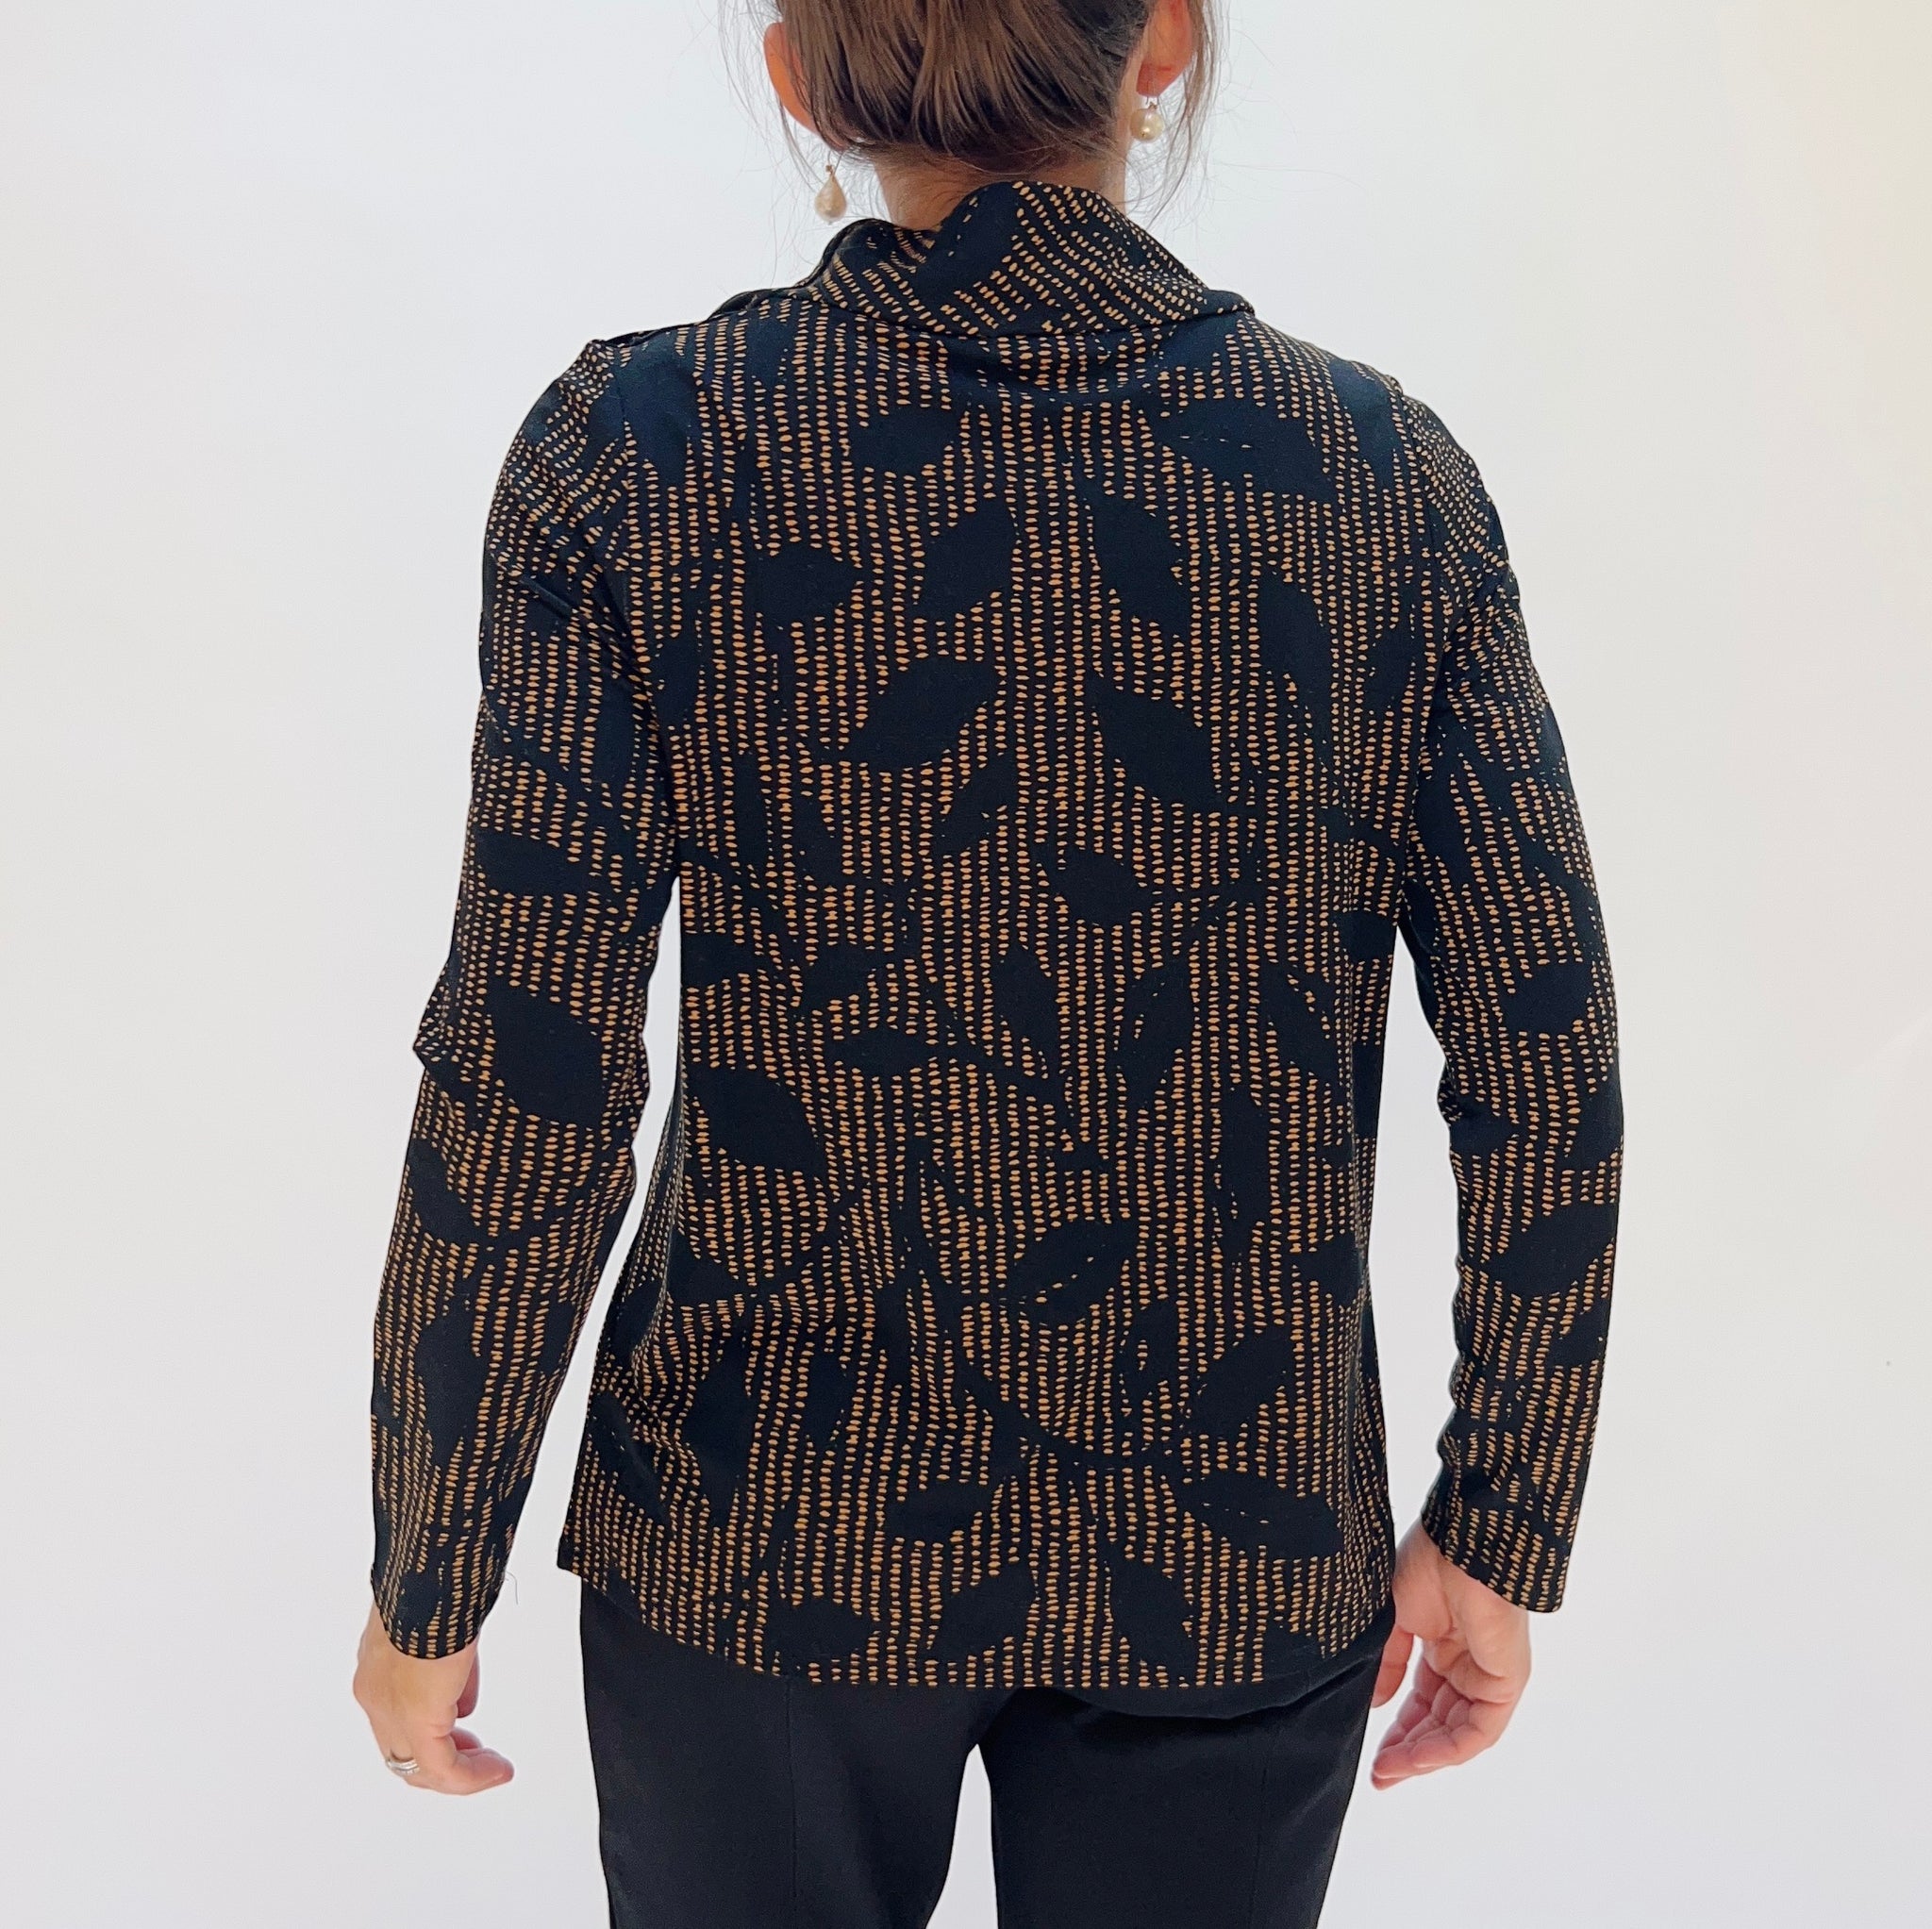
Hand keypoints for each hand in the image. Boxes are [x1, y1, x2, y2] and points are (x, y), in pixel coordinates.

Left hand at [352, 1600, 512, 1794]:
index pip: (397, 1717)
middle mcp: (376, 1695)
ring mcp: (390, 1711)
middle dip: (442, 1758)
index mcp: (378, 1667)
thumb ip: (450, 1669)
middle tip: (476, 1757)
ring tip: (492, 1768)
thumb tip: (464, 1703)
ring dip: (458, 1772)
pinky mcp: (416, 1721)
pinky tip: (497, 1771)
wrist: (428, 1577)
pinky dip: (471, 1776)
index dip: (431, 1729)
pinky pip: (442, 1768)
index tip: (464, 1730)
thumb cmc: (435, 1586)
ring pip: (416, 1767)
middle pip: (401, 1750)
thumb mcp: (445, 1629)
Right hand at [1369, 1519, 1530, 1788]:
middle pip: (1437, 1721)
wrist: (1462, 1543)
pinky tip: (1418, 1758)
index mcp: (1442, 1643)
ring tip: (1390, 1771)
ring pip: (1457, 1731)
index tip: (1372, 1754)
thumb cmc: (1426, 1564)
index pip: (1420, 1699)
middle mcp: (1467, 1662)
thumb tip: (1376, 1706)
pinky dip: (1449, 1747)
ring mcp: (1488, 1673)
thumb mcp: (1394, 1619)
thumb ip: (1387, 1664)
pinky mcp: (1506, 1681)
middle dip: (1407, 1749)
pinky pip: (1479, 1728)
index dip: (1396, 1728)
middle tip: (1378, 1774)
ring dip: (1424, 1755)